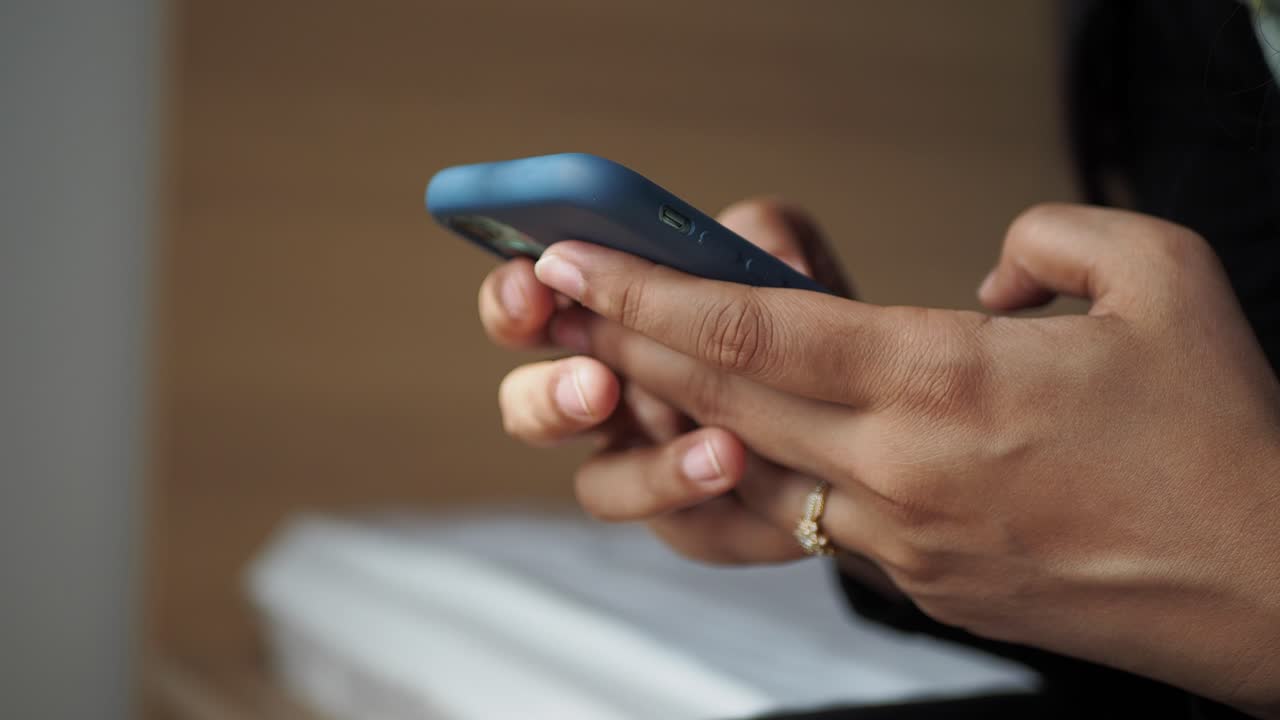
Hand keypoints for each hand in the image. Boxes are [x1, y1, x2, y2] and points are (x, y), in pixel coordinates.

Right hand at [480, 199, 898, 573]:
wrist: (859, 405)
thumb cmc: (797, 311)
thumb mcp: (784, 255)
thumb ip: (765, 234)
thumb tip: (771, 260)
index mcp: (599, 319)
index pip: (525, 306)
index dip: (513, 297)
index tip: (535, 280)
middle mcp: (605, 397)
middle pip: (527, 407)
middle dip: (550, 397)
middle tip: (596, 384)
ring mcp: (645, 465)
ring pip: (599, 485)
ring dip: (649, 469)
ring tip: (721, 448)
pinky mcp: (696, 522)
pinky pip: (682, 528)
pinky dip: (713, 498)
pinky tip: (744, 465)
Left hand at [532, 203, 1279, 715]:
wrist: (1272, 591)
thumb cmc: (1226, 438)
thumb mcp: (1164, 278)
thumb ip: (1052, 239)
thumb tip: (983, 275)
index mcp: (948, 381)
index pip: (756, 329)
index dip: (650, 291)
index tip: (576, 261)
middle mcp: (901, 468)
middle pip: (720, 397)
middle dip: (622, 343)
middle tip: (552, 303)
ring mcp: (899, 539)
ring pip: (745, 468)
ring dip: (668, 415)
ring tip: (615, 369)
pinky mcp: (915, 583)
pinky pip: (804, 522)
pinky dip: (749, 476)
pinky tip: (723, 443)